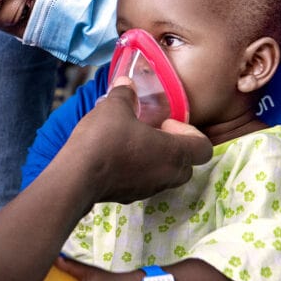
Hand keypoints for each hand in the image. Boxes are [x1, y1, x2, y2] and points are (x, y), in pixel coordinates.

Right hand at [65, 77, 211, 204]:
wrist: (77, 176)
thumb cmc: (104, 139)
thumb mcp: (115, 107)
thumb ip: (125, 94)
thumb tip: (126, 83)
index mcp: (174, 153)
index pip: (204, 148)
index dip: (190, 132)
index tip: (166, 122)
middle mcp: (167, 175)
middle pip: (187, 164)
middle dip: (175, 147)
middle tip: (153, 132)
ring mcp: (149, 189)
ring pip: (166, 175)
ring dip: (157, 159)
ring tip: (133, 143)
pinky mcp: (130, 197)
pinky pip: (145, 183)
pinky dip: (139, 171)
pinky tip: (117, 157)